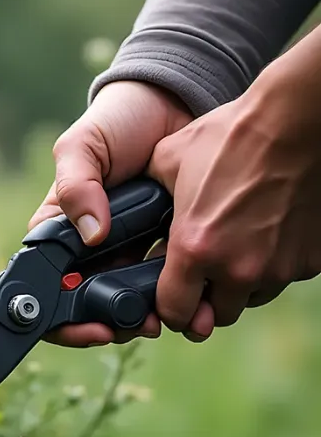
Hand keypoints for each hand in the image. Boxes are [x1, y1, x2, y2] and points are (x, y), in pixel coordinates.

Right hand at [28, 80, 202, 346]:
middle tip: (134, 326)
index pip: (47, 288)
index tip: (88, 327)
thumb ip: (76, 186)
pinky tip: (181, 300)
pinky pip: (161, 286)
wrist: (174, 104)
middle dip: (107, 325)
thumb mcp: (83, 146)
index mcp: (59, 232)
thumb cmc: (118, 122)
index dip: (61, 318)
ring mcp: (126, 254)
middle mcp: (89, 250)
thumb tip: (90, 236)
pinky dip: (168, 298)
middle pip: (87, 307)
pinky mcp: (161, 251)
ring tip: (158, 320)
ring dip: (139, 318)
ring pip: (124, 303)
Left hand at [147, 35, 320, 335]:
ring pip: (250, 299)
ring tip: (236, 248)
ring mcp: (277, 269)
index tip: (170, 295)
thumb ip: (149, 195)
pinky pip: (283, 277)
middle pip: (214, 316)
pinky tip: (267, 232)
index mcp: (194, 250)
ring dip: (240, 284)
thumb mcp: (169, 159)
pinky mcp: (309, 262)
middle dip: (205, 299)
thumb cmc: (233, 134)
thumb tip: (132, 209)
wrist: (299, 120)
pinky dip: (273, 264)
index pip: (173, 313)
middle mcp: (237, 269)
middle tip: (204, 273)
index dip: (168, 307)